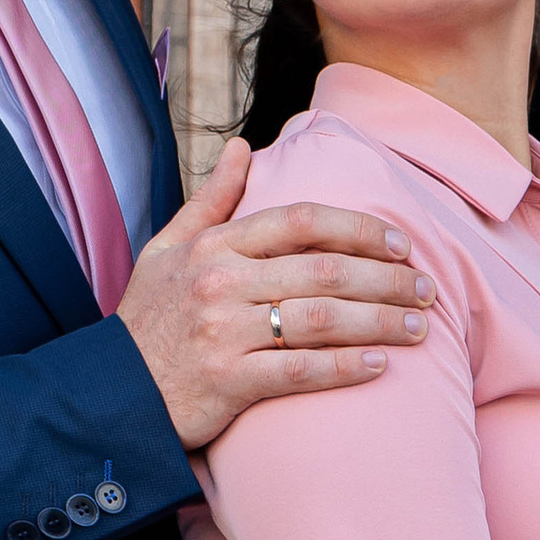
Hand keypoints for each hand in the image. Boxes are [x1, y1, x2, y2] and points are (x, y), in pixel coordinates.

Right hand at [118, 136, 434, 450]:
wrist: (111, 393)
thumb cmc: (148, 318)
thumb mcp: (167, 249)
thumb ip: (211, 199)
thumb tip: (242, 146)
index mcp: (214, 246)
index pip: (301, 221)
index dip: (360, 228)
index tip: (401, 243)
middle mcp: (221, 283)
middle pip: (325, 271)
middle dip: (387, 279)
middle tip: (427, 289)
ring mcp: (224, 333)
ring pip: (321, 320)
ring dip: (380, 322)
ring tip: (419, 327)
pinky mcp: (229, 382)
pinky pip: (300, 371)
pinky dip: (345, 368)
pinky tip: (381, 365)